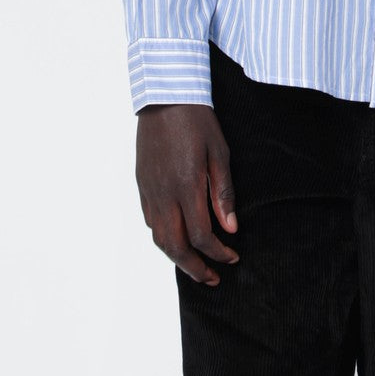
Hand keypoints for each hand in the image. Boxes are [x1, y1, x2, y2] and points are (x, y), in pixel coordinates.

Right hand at [135, 103, 238, 284]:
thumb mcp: (220, 152)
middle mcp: (164, 194)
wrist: (165, 97)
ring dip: (178, 259)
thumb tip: (231, 228)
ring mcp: (149, 191)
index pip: (201, 235)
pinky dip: (164, 239)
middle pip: (176, 246)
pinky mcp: (142, 185)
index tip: (233, 257)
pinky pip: (151, 222)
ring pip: (160, 238)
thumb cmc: (197, 121)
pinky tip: (178, 240)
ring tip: (196, 268)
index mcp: (186, 186)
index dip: (218, 252)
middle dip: (196, 267)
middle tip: (213, 278)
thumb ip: (223, 192)